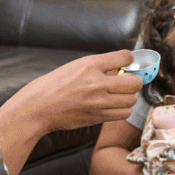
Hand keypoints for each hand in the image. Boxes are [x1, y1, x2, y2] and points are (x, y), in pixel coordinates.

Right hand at [8, 50, 141, 134]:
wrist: (39, 106)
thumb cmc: (56, 85)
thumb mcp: (76, 66)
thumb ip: (101, 65)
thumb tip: (124, 66)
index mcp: (90, 65)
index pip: (125, 57)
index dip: (129, 59)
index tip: (127, 63)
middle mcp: (96, 83)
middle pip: (135, 82)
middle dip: (135, 81)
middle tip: (128, 81)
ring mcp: (98, 102)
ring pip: (131, 100)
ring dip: (129, 97)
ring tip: (121, 95)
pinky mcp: (97, 117)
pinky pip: (123, 114)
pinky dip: (123, 109)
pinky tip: (114, 105)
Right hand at [149, 106, 174, 130]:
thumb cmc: (167, 136)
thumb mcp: (159, 128)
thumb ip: (159, 120)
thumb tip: (164, 111)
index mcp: (155, 120)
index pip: (157, 109)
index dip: (161, 110)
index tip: (165, 112)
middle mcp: (161, 117)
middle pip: (165, 109)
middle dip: (169, 113)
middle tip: (172, 120)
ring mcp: (168, 116)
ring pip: (172, 108)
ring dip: (174, 113)